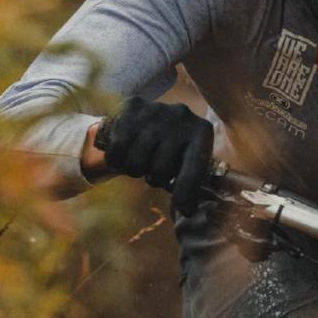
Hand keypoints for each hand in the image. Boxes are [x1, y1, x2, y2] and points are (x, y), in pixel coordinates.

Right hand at [93, 97, 214, 213]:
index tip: (185, 209)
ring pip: (137, 161)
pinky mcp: (132, 107)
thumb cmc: (171, 146)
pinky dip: (116, 161)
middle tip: (152, 172)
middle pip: (160, 169)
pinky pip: (118, 149)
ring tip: (138, 163)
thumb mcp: (187, 159)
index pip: (194, 168)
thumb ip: (189, 181)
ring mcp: (156, 111)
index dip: (187, 192)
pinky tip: (121, 157)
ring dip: (134, 170)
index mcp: (201, 132)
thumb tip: (187, 210)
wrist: (148, 114)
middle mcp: (181, 117)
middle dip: (154, 178)